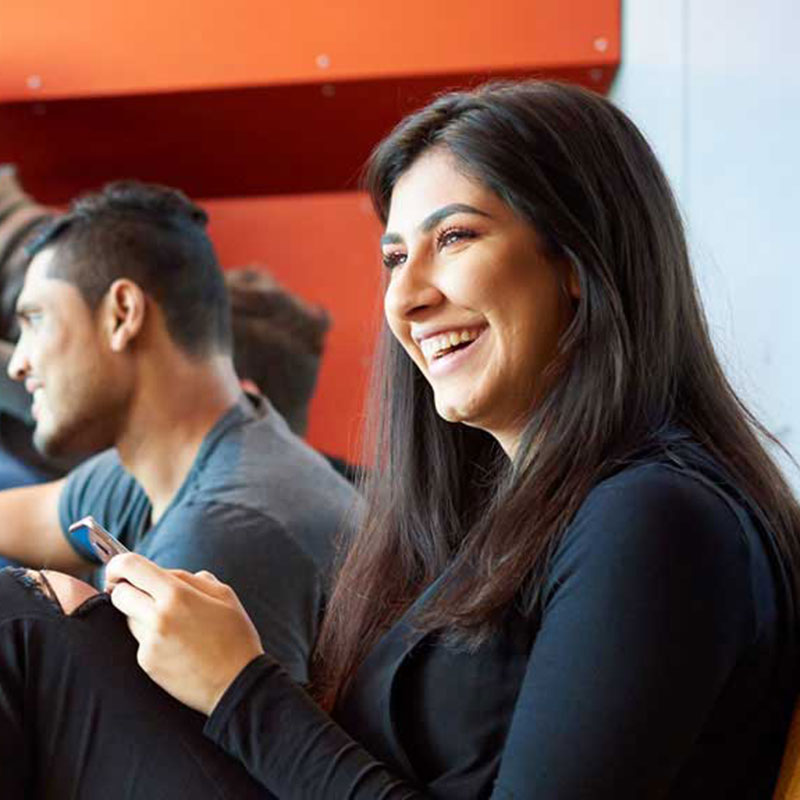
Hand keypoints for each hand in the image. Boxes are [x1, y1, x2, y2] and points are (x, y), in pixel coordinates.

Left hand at [105, 553, 263, 714]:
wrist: (237, 684)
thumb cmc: (235, 636)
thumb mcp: (224, 595)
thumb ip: (192, 578)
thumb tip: (165, 573)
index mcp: (178, 594)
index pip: (130, 566)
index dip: (118, 564)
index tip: (119, 569)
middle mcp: (158, 617)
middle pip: (118, 593)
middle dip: (125, 590)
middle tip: (140, 594)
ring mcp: (149, 643)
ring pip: (127, 618)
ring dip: (139, 614)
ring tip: (170, 623)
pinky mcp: (147, 664)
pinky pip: (139, 641)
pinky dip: (150, 638)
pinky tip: (174, 645)